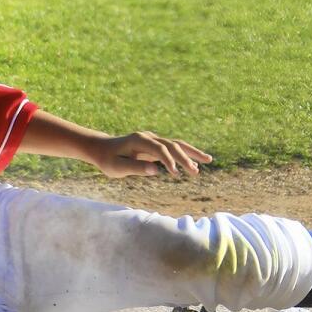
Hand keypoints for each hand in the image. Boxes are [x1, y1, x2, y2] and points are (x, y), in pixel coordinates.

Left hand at [91, 131, 212, 177]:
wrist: (102, 149)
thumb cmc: (108, 160)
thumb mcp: (117, 167)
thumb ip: (135, 167)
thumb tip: (155, 171)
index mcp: (139, 140)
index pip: (160, 149)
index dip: (169, 160)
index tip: (175, 174)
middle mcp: (149, 137)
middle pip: (172, 145)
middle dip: (185, 157)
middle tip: (196, 172)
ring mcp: (153, 140)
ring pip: (176, 144)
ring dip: (192, 153)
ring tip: (208, 160)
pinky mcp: (155, 146)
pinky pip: (173, 149)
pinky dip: (186, 155)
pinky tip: (196, 164)